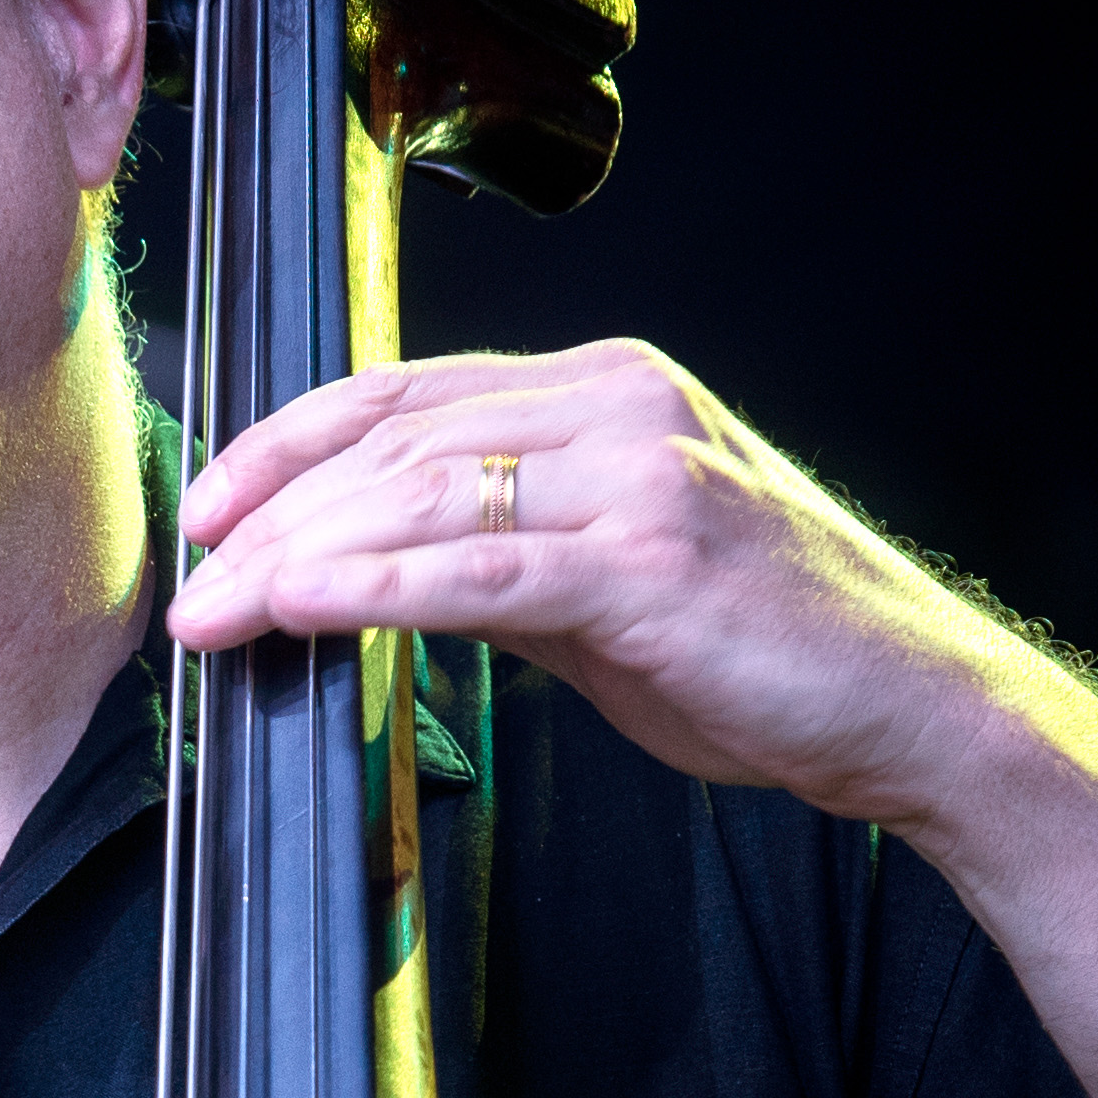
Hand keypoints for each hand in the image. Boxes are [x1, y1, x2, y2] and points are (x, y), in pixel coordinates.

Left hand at [164, 341, 1038, 832]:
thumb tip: (369, 572)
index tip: (208, 506)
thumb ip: (498, 555)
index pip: (402, 393)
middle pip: (394, 443)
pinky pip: (479, 570)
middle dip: (269, 516)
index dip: (286, 443)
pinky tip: (296, 608)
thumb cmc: (764, 649)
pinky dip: (371, 588)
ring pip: (421, 497)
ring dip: (295, 558)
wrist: (911, 706)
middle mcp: (617, 406)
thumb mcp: (605, 583)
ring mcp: (639, 476)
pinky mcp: (649, 564)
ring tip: (212, 615)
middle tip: (186, 586)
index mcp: (601, 390)